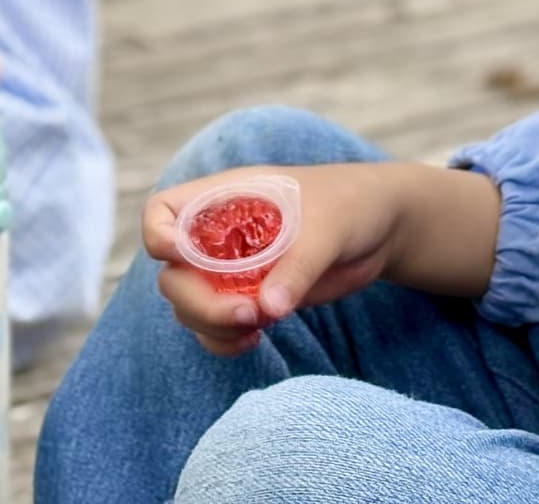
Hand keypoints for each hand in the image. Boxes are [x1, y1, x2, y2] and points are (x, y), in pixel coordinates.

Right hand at [142, 163, 406, 356]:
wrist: (378, 229)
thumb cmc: (349, 205)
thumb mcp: (327, 227)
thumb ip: (297, 265)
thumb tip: (267, 309)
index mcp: (223, 198)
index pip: (163, 212)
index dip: (160, 238)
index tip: (184, 258)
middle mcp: (216, 236)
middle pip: (172, 275)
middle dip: (198, 302)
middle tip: (247, 314)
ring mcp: (230, 270)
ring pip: (189, 307)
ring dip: (213, 325)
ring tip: (259, 325)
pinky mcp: (249, 299)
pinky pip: (215, 329)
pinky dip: (224, 341)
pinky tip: (256, 338)